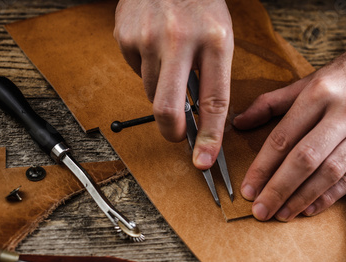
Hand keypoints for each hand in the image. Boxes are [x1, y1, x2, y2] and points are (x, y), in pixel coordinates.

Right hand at [114, 0, 233, 168]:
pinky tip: (154, 46)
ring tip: (171, 63)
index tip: (204, 161)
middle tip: (176, 135)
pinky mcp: (126, 37)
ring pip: (151, 92)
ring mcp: (148, 38)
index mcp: (215, 41)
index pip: (214, 101)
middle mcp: (180, 40)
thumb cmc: (200, 4)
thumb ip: (212, 76)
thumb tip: (199, 120)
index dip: (209, 137)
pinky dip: (147, 68)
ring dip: (161, 90)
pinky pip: (137, 71)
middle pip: (167, 107)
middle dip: (171, 132)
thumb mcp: (220, 35)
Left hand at [233, 21, 345, 220]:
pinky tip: (310, 208)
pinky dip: (330, 196)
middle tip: (260, 210)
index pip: (284, 136)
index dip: (263, 166)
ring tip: (282, 214)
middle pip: (305, 158)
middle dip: (278, 188)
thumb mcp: (309, 79)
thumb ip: (272, 102)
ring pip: (330, 172)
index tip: (248, 188)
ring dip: (302, 197)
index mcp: (319, 91)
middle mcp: (344, 110)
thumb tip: (239, 122)